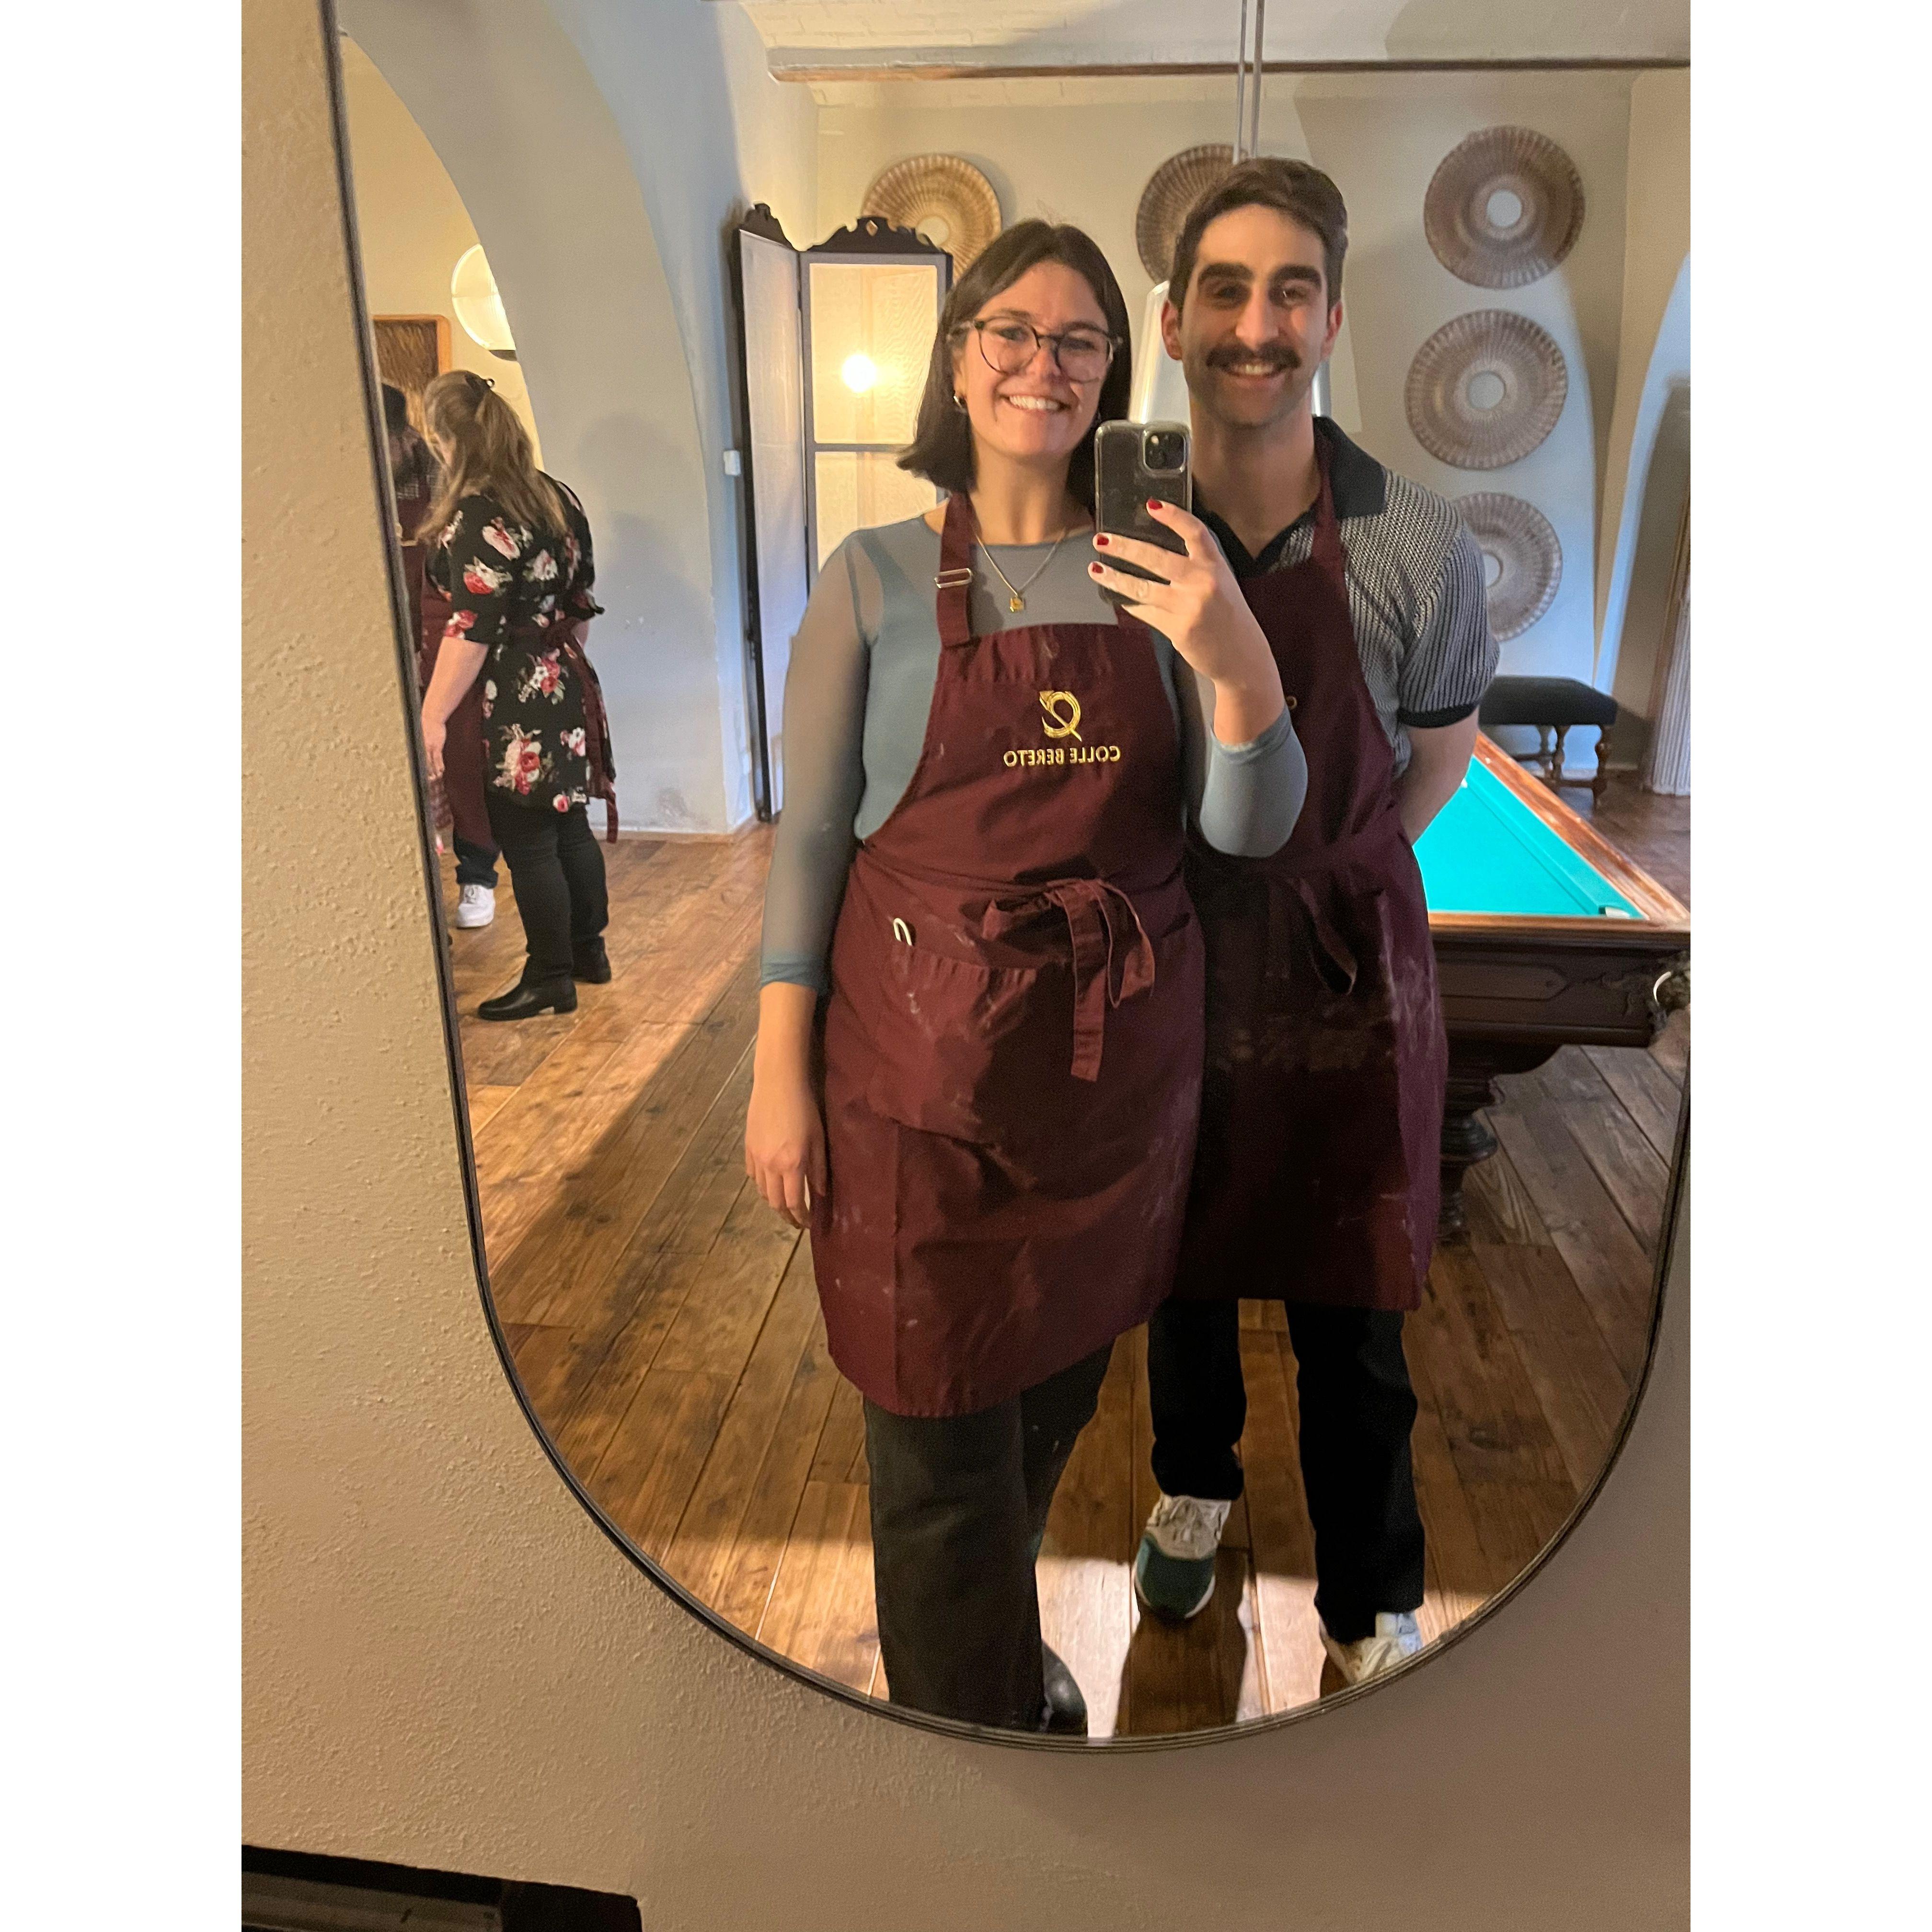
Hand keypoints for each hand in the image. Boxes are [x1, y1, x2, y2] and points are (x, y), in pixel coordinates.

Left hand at [422, 712, 445, 780]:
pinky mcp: (436, 745)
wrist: (432, 717)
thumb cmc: (427, 724)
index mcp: (419, 746)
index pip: (420, 760)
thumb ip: (423, 741)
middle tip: (430, 781)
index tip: (424, 776)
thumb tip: (425, 746)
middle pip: (424, 764)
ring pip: (430, 763)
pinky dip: (439, 765)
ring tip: (436, 778)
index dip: (422, 768)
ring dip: (434, 771)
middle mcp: (422, 748)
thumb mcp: (423, 734)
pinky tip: (441, 770)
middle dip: (427, 773)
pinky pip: (437, 758)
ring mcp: (429, 747)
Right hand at [744, 1062, 826, 1229]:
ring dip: (773, 1201)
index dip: (800, 1217)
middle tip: (796, 1219)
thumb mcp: (818, 1139)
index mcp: (791, 1164)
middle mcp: (771, 1165)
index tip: (807, 1224)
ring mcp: (756, 1157)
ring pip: (762, 1191)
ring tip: (785, 1203)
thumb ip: (818, 1169)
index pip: (794, 1203)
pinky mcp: (748, 1148)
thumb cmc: (804, 1109)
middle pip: (775, 1202)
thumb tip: (820, 1193)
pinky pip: (753, 1175)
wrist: (778, 1084)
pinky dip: (762, 1184)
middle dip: (786, 1216)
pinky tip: (770, 1182)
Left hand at [1089, 502, 1285, 741]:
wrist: (1240, 655)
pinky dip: (1131, 604)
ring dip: (1115, 578)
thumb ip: (1195, 567)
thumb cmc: (1227, 616)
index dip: (1173, 516)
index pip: (1195, 532)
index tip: (1151, 505)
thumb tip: (1151, 554)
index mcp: (1215, 565)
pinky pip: (1146, 612)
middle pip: (1157, 558)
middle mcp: (1203, 582)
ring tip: (1095, 569)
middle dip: (1125, 547)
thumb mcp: (1220, 582)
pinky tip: (1119, 598)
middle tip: (1102, 540)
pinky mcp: (1179, 629)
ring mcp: (1189, 606)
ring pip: (1143, 587)